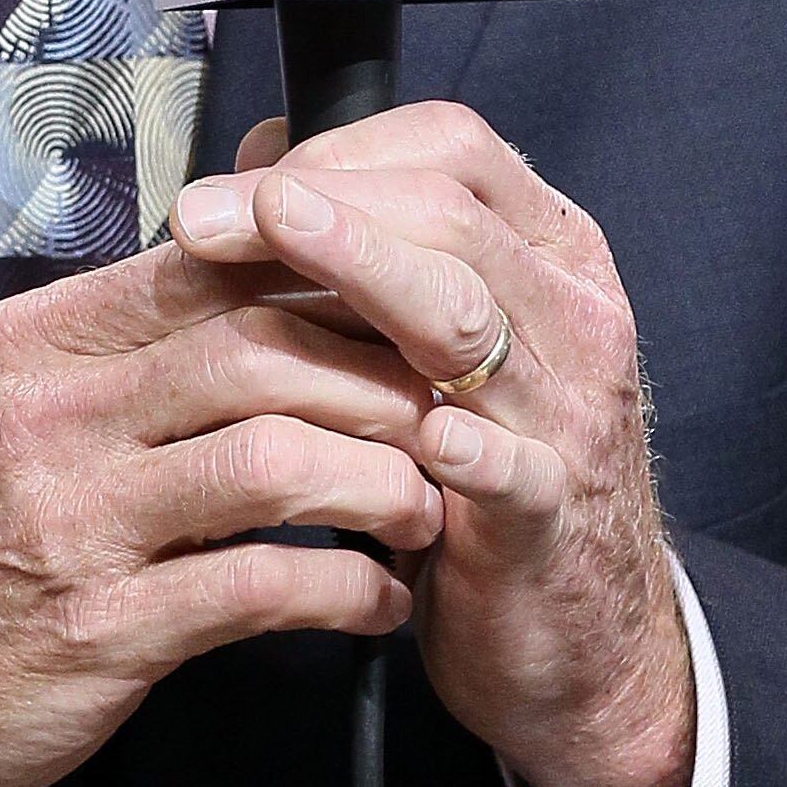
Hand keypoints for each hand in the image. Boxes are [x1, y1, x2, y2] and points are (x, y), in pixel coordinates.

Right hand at [0, 250, 442, 786]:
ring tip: (429, 508)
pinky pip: (260, 588)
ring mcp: (72, 523)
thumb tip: (235, 281)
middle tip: (449, 413)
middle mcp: (50, 417)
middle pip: (259, 348)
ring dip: (382, 481)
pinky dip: (346, 592)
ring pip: (275, 459)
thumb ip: (107, 352)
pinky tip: (377, 605)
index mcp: (33, 346)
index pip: (208, 267)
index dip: (328, 282)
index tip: (401, 314)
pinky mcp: (100, 631)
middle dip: (379, 378)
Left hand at [171, 102, 693, 786]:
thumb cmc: (482, 475)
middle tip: (206, 216)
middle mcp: (570, 316)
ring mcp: (569, 416)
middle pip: (449, 215)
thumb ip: (363, 253)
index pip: (448, 152)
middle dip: (317, 201)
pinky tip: (415, 431)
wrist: (580, 635)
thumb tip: (259, 162)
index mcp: (543, 257)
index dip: (336, 151)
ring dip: (366, 269)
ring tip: (283, 239)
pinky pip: (516, 470)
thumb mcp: (430, 348)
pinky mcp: (553, 518)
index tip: (237, 181)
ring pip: (473, 315)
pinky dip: (466, 445)